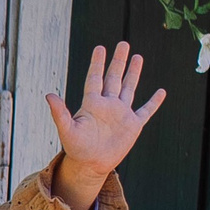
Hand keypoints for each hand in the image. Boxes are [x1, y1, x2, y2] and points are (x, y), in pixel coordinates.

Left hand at [47, 42, 163, 182]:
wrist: (91, 165)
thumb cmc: (76, 149)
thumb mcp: (67, 130)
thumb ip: (59, 112)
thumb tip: (49, 95)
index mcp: (92, 103)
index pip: (95, 78)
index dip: (98, 63)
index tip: (100, 48)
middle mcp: (107, 105)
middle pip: (114, 78)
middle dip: (118, 61)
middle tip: (123, 44)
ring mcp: (121, 114)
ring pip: (129, 88)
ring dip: (133, 73)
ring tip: (137, 57)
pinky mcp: (133, 126)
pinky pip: (145, 111)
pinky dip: (153, 102)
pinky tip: (161, 92)